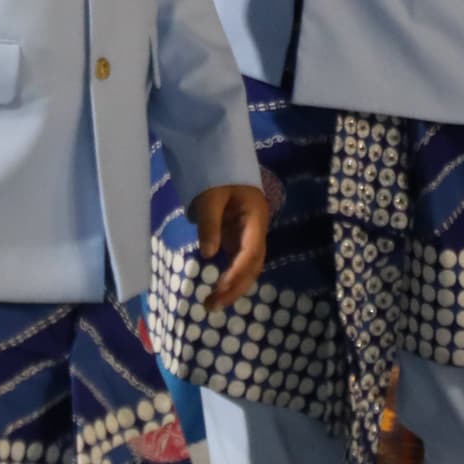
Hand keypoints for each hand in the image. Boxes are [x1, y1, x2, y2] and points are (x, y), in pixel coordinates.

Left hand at [185, 184, 268, 311]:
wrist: (222, 159)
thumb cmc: (218, 174)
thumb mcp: (210, 196)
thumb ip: (209, 224)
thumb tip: (207, 255)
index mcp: (255, 218)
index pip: (250, 251)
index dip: (237, 272)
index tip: (220, 288)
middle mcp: (256, 230)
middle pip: (252, 265)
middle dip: (236, 287)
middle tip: (213, 305)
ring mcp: (248, 235)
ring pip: (247, 267)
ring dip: (233, 286)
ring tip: (212, 304)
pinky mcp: (238, 237)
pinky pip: (238, 262)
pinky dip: (229, 278)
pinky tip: (217, 290)